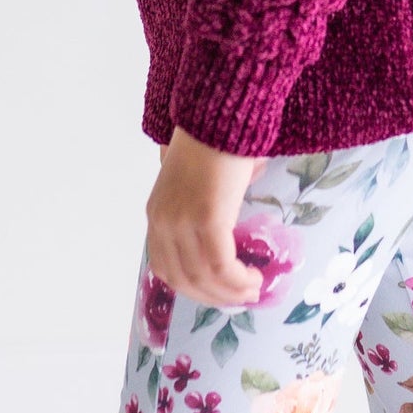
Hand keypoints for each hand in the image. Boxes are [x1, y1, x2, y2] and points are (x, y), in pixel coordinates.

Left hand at [145, 126, 262, 306]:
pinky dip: (238, 280)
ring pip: (204, 277)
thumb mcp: (194, 181)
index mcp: (157, 214)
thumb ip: (198, 207)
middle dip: (214, 297)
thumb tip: (224, 230)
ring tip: (253, 290)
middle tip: (241, 298)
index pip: (165, 268)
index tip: (219, 292)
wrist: (221, 113)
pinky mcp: (207, 219)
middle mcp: (164, 222)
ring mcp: (183, 222)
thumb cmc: (214, 140)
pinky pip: (222, 266)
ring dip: (231, 292)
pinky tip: (254, 279)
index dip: (193, 288)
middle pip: (183, 280)